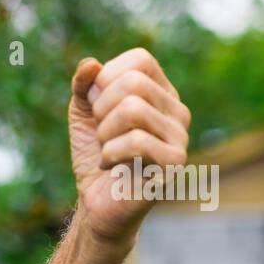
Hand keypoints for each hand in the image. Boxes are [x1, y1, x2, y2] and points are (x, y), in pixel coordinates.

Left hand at [68, 47, 191, 245]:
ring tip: (107, 151)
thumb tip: (90, 64)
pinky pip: (136, 141)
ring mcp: (180, 136)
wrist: (97, 203)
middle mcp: (177, 110)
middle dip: (101, 109)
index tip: (97, 107)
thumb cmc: (95, 156)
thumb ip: (84, 85)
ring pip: (132, 109)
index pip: (139, 60)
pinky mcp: (175, 162)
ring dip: (104, 133)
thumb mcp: (83, 114)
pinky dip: (110, 154)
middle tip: (101, 134)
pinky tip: (112, 166)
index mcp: (161, 93)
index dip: (106, 79)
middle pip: (133, 82)